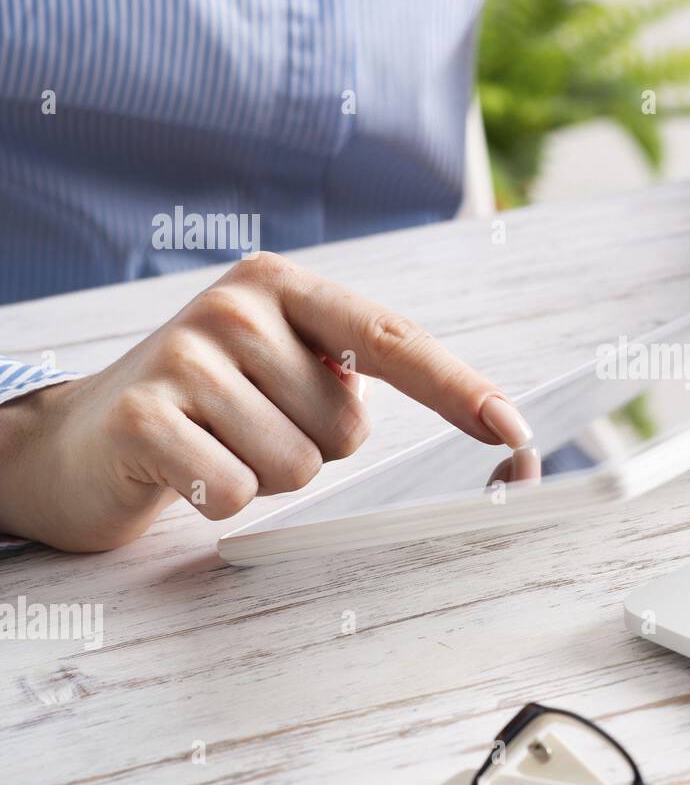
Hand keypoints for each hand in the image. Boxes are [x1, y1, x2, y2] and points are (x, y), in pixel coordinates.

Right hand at [0, 252, 532, 551]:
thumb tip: (482, 418)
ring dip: (267, 476)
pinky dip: (222, 499)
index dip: (459, 389)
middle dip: (311, 447)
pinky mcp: (145, 416)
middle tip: (247, 428)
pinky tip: (184, 470)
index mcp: (283, 286)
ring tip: (217, 445)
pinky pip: (241, 490)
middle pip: (347, 428)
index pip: (393, 341)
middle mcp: (237, 307)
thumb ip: (354, 373)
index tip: (515, 430)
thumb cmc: (210, 405)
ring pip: (300, 467)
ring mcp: (186, 357)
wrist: (80, 439)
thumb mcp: (282, 365)